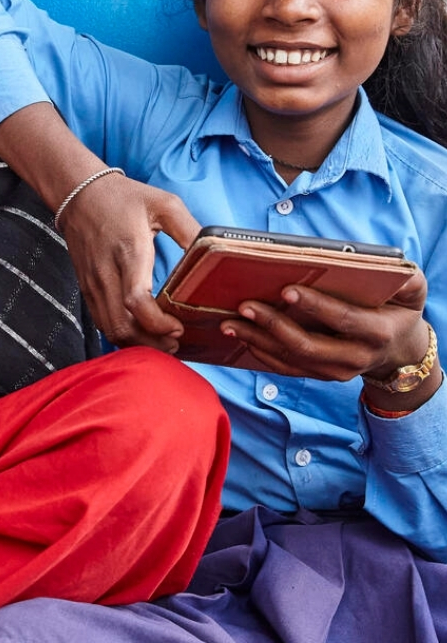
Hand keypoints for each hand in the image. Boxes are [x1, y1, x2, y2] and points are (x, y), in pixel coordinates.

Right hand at [60, 173, 200, 351]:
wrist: (80, 194)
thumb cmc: (124, 197)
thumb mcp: (165, 204)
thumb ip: (190, 230)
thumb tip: (214, 255)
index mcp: (129, 251)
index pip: (136, 301)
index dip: (157, 323)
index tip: (178, 327)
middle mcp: (107, 272)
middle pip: (122, 325)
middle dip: (151, 342)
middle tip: (176, 341)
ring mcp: (93, 283)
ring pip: (110, 329)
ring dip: (137, 342)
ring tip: (162, 340)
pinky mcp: (87, 288)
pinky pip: (102, 321)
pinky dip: (122, 333)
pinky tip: (142, 331)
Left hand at [220, 268, 430, 382]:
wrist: (400, 353)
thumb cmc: (399, 311)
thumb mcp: (412, 292)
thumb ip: (406, 278)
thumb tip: (393, 266)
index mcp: (376, 333)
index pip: (342, 319)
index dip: (315, 306)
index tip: (286, 290)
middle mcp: (354, 357)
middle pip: (308, 345)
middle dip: (274, 326)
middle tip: (244, 306)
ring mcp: (335, 371)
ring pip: (291, 360)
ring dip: (257, 341)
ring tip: (229, 323)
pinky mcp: (320, 375)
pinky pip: (286, 368)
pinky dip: (260, 353)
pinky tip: (240, 336)